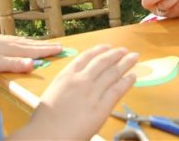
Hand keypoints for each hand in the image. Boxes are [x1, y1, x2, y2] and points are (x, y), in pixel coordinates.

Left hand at [0, 34, 62, 72]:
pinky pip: (16, 42)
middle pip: (32, 45)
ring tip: (45, 44)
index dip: (48, 50)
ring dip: (36, 44)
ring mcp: (3, 41)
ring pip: (24, 42)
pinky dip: (24, 43)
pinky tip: (20, 43)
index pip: (35, 50)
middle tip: (60, 46)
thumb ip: (14, 64)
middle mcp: (11, 43)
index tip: (61, 49)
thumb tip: (33, 64)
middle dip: (46, 46)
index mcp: (14, 49)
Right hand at [14, 45, 137, 139]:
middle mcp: (81, 80)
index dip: (99, 50)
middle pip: (102, 62)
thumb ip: (67, 85)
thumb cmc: (44, 121)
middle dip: (115, 54)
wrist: (47, 135)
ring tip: (134, 58)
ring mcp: (92, 92)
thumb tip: (79, 84)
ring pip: (113, 72)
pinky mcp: (102, 107)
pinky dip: (127, 81)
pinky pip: (118, 90)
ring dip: (125, 63)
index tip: (107, 47)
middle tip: (124, 50)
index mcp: (66, 75)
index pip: (86, 57)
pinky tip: (133, 76)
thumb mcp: (53, 93)